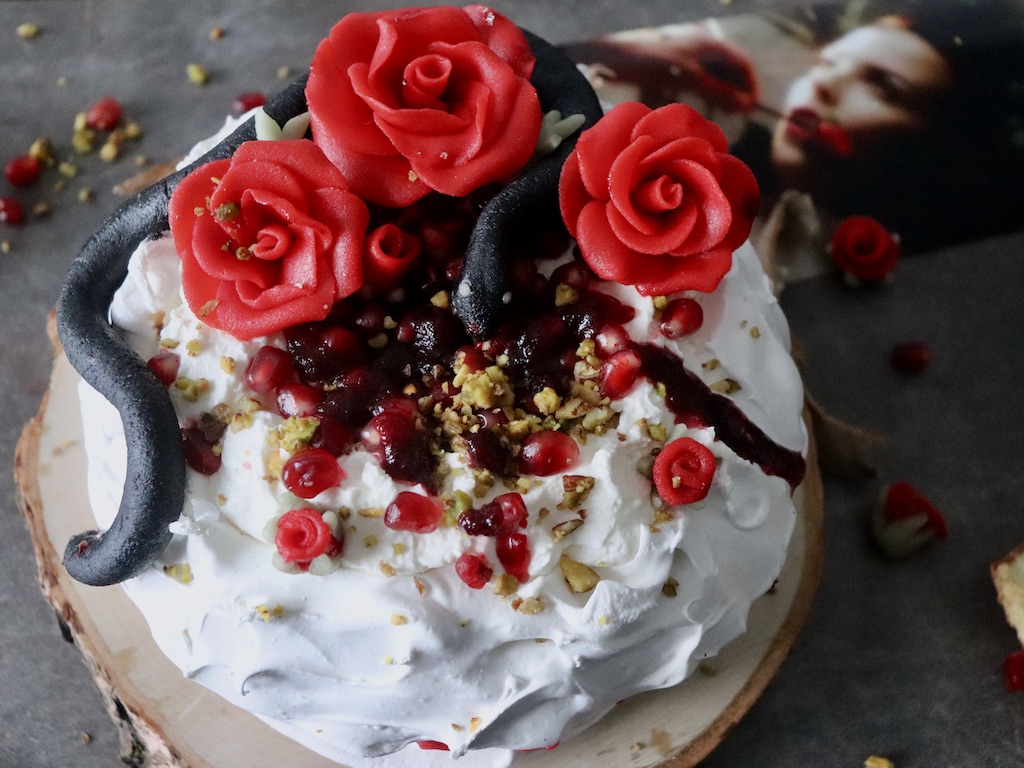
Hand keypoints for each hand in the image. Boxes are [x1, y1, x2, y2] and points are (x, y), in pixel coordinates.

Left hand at [564, 24, 759, 112]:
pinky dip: (703, 93)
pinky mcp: (672, 66)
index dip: (750, 85)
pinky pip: (696, 79)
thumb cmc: (651, 64)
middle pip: (728, 69)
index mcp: (708, 43)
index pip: (741, 62)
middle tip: (739, 115)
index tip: (751, 109)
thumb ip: (719, 92)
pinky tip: (700, 108)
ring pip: (712, 75)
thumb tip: (748, 106)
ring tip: (724, 113)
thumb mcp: (689, 78)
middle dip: (736, 90)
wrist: (613, 57)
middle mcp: (700, 46)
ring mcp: (686, 55)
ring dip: (720, 93)